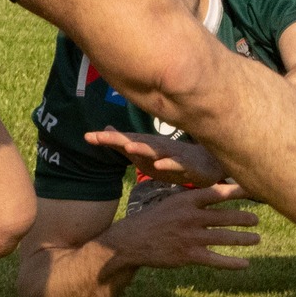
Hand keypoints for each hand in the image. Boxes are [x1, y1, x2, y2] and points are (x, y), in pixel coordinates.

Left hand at [83, 128, 227, 187]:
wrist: (208, 165)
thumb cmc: (173, 158)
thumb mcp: (146, 153)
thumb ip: (125, 143)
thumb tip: (104, 130)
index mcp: (147, 147)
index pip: (123, 142)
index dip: (106, 140)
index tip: (87, 137)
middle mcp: (157, 148)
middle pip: (135, 143)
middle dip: (118, 141)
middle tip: (100, 137)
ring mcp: (172, 156)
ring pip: (156, 152)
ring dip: (142, 149)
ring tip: (129, 147)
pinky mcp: (187, 166)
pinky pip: (177, 165)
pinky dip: (168, 164)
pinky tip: (160, 165)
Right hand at [107, 182, 259, 271]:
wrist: (132, 241)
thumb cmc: (154, 220)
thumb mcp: (172, 202)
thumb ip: (194, 200)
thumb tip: (217, 194)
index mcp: (186, 200)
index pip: (217, 193)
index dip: (237, 192)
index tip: (254, 190)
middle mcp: (191, 216)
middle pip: (225, 216)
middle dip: (244, 218)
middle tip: (257, 219)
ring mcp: (190, 237)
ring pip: (224, 237)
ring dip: (243, 239)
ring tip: (256, 238)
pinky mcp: (188, 256)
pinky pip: (216, 260)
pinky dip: (232, 262)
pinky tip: (245, 263)